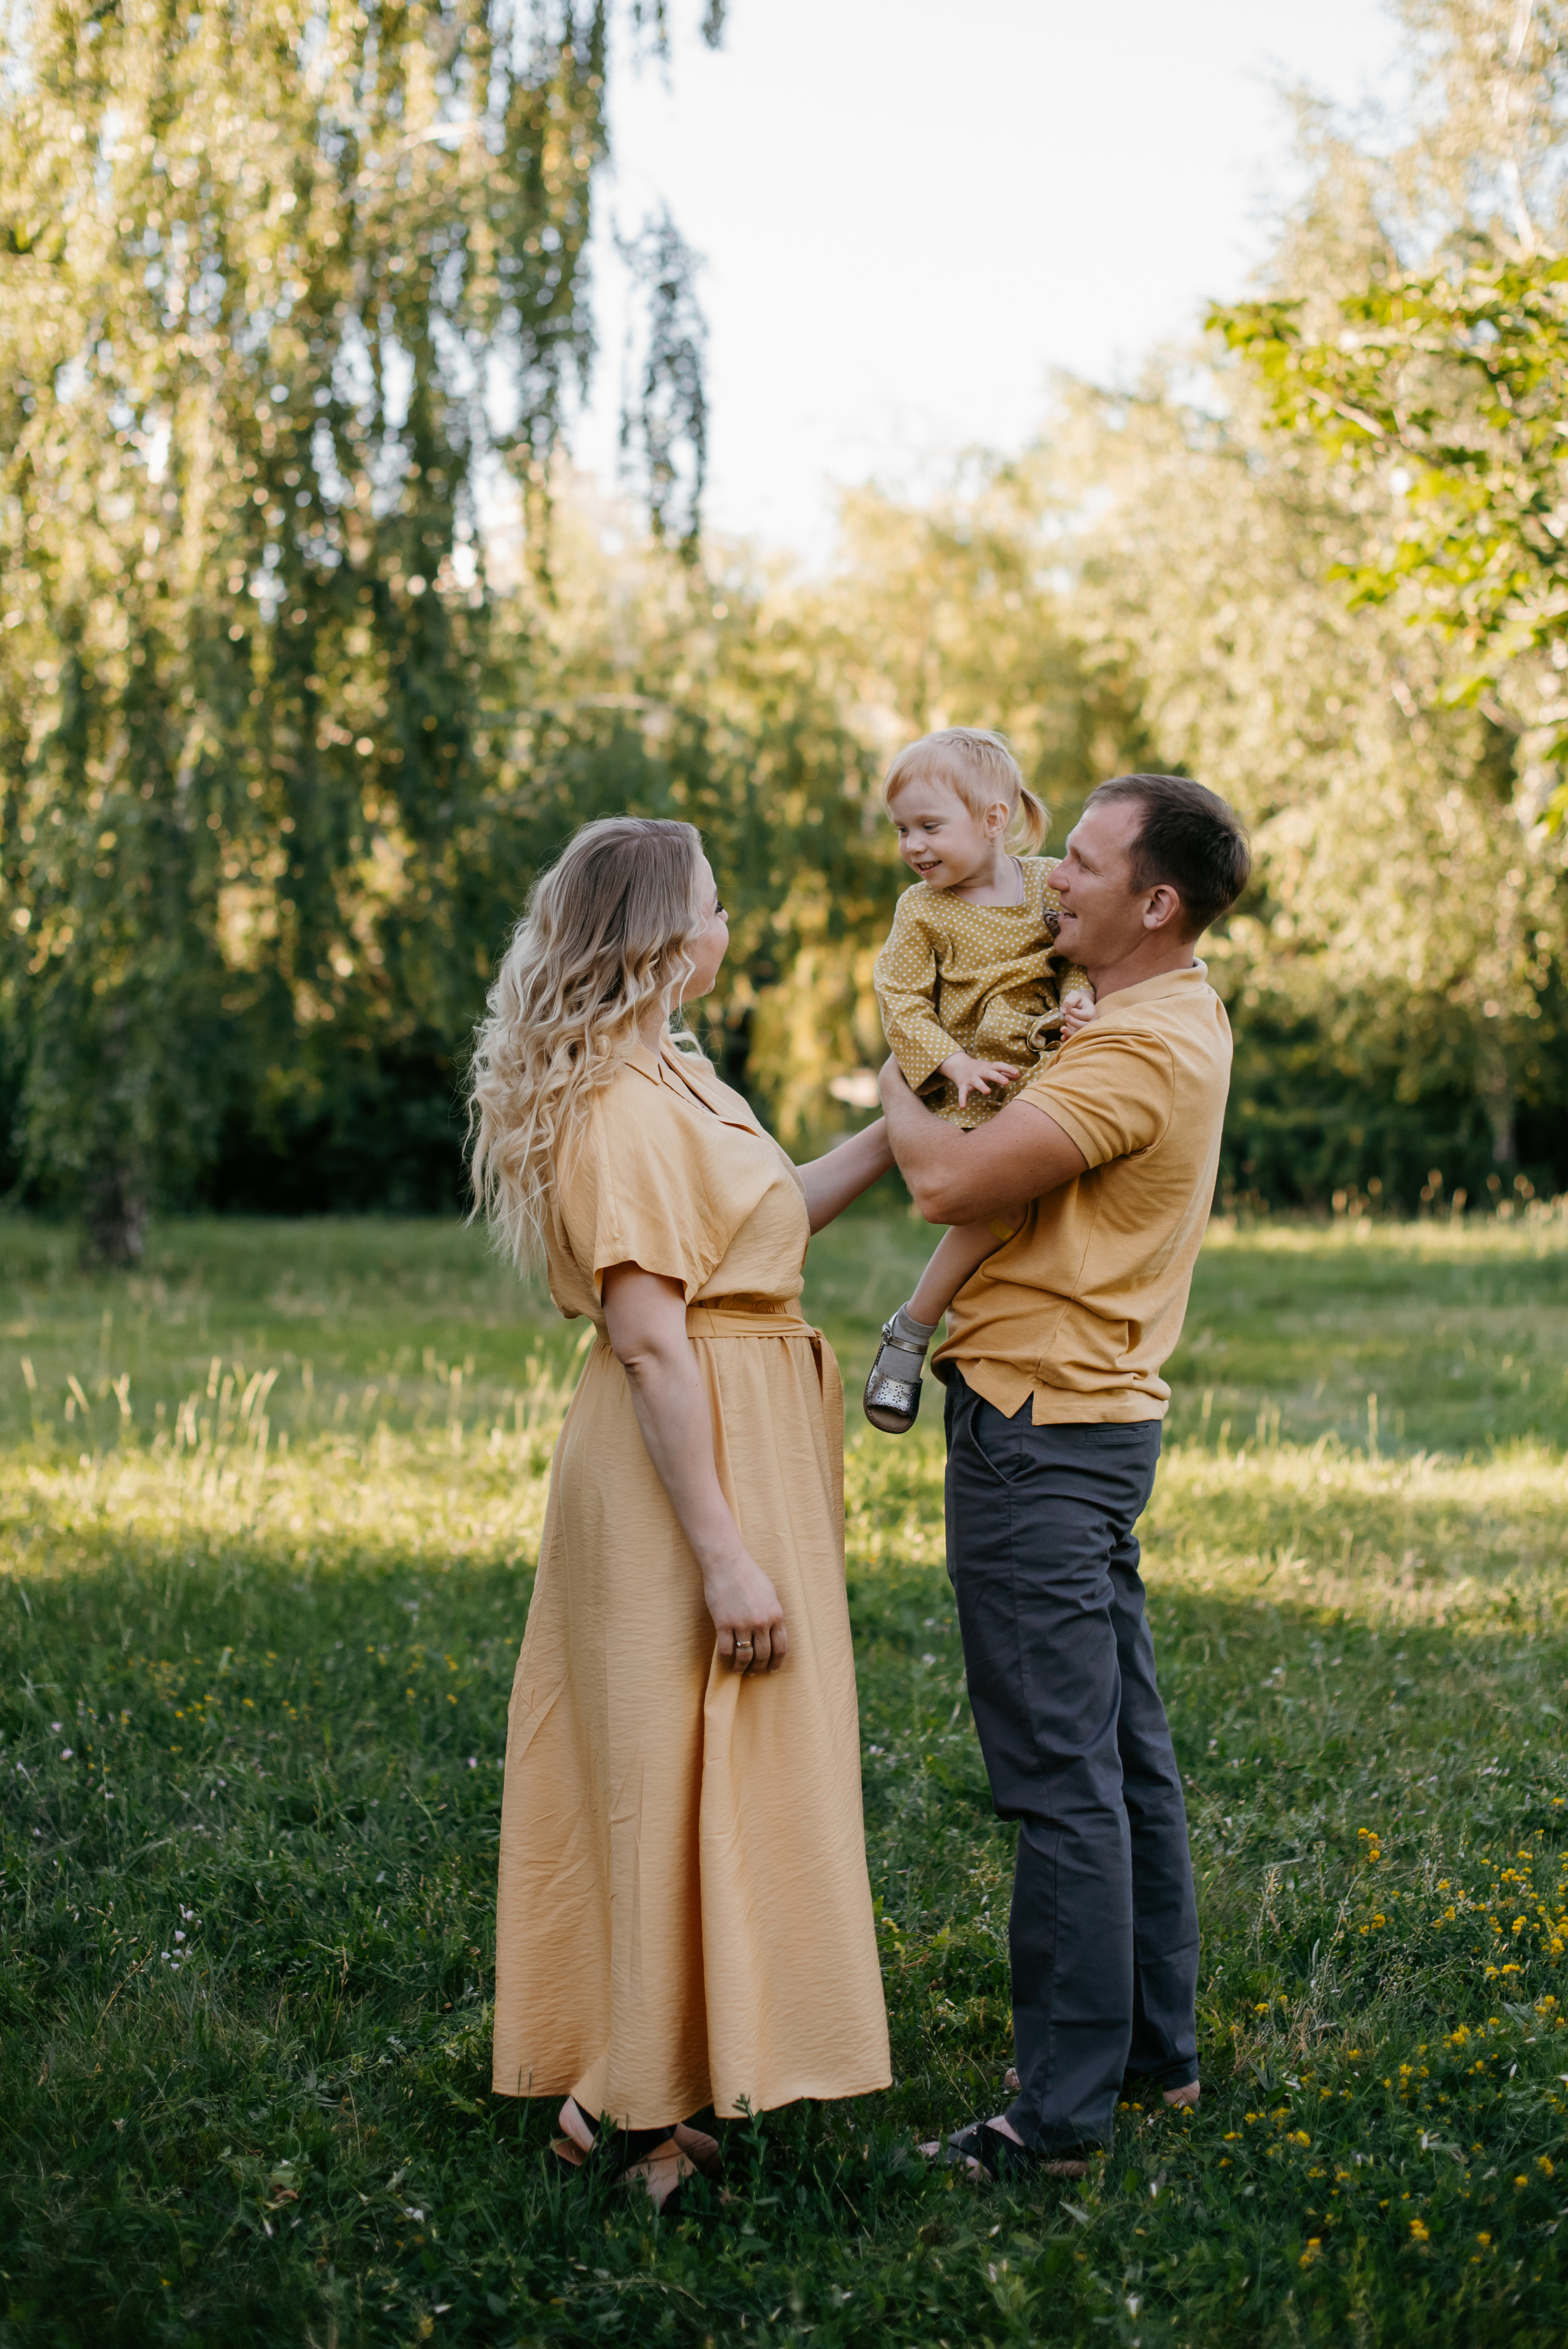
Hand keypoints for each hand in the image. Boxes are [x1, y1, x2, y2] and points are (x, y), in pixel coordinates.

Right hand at [704, 1548, 787, 1672]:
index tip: (772, 1669)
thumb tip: (774, 1630)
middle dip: (760, 1667)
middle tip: (755, 1672)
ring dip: (742, 1667)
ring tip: (740, 1670)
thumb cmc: (750, 1575)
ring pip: (745, 1656)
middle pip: (763, 1655)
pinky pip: (726, 1649)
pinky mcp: (724, 1624)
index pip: (780, 1647)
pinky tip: (726, 1660)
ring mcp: (742, 1624)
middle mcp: (762, 1622)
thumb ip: (773, 1613)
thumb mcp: (770, 1594)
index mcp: (776, 1615)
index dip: (776, 1662)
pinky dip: (726, 1659)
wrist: (728, 1564)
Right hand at [939, 1050, 1018, 1108]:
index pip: (999, 1066)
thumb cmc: (981, 1069)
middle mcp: (980, 1072)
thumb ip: (1005, 1072)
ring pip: (976, 1081)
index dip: (1008, 1069)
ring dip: (982, 1086)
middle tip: (1006, 1082)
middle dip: (997, 1077)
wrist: (959, 1065)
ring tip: (988, 1092)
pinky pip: (962, 1093)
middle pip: (989, 1073)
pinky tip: (963, 1107)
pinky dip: (962, 1099)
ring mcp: (971, 1079)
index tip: (1017, 1073)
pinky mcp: (963, 1085)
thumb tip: (1019, 1076)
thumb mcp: (992, 1069)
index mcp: (989, 1067)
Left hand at [1060, 989, 1095, 1038]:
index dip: (1079, 1014)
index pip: (1088, 1015)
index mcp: (1091, 1011)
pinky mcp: (1080, 1034)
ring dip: (1071, 1033)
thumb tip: (1064, 1011)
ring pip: (1081, 1035)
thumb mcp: (1074, 996)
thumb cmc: (1077, 1001)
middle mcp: (1091, 1022)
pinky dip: (1069, 1039)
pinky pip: (1076, 1040)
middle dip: (1075, 1023)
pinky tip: (1062, 1037)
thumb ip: (1069, 1001)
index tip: (1071, 1010)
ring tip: (1062, 1028)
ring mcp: (1086, 1029)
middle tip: (1066, 1017)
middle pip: (1086, 1026)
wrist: (1077, 1007)